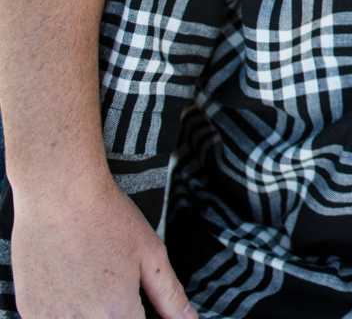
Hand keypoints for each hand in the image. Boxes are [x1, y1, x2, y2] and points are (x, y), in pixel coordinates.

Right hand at [10, 171, 193, 318]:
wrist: (59, 196)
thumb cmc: (108, 218)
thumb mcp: (151, 254)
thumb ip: (170, 296)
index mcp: (117, 313)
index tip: (139, 307)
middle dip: (117, 315)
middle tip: (114, 287)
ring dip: (90, 315)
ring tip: (92, 284)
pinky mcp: (29, 311)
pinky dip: (63, 314)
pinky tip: (71, 287)